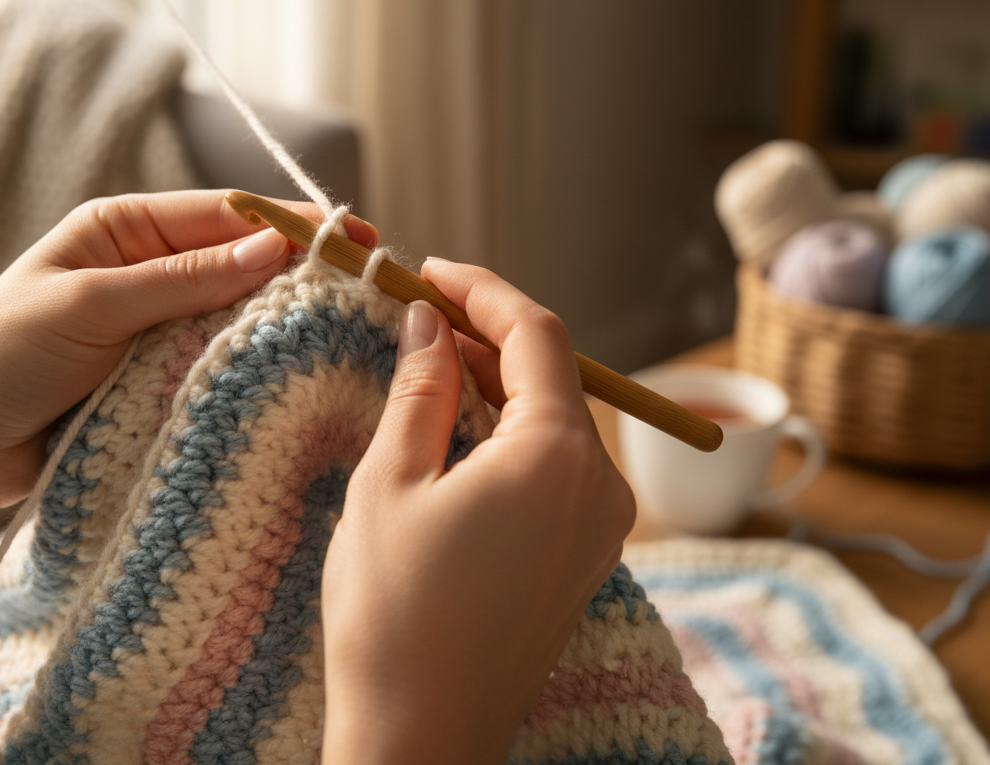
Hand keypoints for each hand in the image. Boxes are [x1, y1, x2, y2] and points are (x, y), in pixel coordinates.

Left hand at [0, 190, 375, 612]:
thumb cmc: (3, 355)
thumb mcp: (94, 304)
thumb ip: (185, 277)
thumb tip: (274, 246)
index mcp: (124, 230)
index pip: (224, 215)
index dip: (290, 224)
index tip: (349, 236)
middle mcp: (148, 271)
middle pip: (241, 264)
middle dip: (298, 273)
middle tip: (365, 286)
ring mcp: (157, 328)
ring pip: (236, 317)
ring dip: (281, 323)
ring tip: (345, 330)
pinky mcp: (160, 378)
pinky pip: (217, 364)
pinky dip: (252, 367)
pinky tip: (294, 374)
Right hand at [320, 259, 635, 764]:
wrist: (422, 736)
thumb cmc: (394, 615)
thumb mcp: (391, 484)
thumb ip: (419, 390)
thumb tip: (427, 323)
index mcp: (556, 456)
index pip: (537, 334)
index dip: (482, 290)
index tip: (429, 271)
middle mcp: (598, 485)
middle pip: (554, 374)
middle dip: (486, 333)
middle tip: (417, 312)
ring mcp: (599, 526)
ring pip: (556, 419)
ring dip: (498, 382)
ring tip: (430, 361)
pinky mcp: (582, 556)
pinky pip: (556, 466)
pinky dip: (512, 432)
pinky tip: (459, 428)